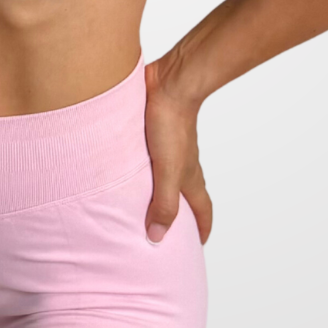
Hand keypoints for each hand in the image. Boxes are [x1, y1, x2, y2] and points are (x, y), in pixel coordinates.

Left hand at [142, 57, 213, 244]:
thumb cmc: (171, 125)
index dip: (202, 228)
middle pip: (184, 194)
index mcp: (189, 176)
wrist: (167, 84)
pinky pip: (149, 159)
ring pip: (166, 176)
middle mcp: (182, 164)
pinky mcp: (152, 134)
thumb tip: (157, 238)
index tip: (198, 244)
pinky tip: (125, 173)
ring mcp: (168, 148)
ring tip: (140, 207)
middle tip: (167, 231)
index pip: (202, 209)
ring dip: (157, 192)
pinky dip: (141, 172)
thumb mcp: (167, 171)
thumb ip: (162, 204)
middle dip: (179, 214)